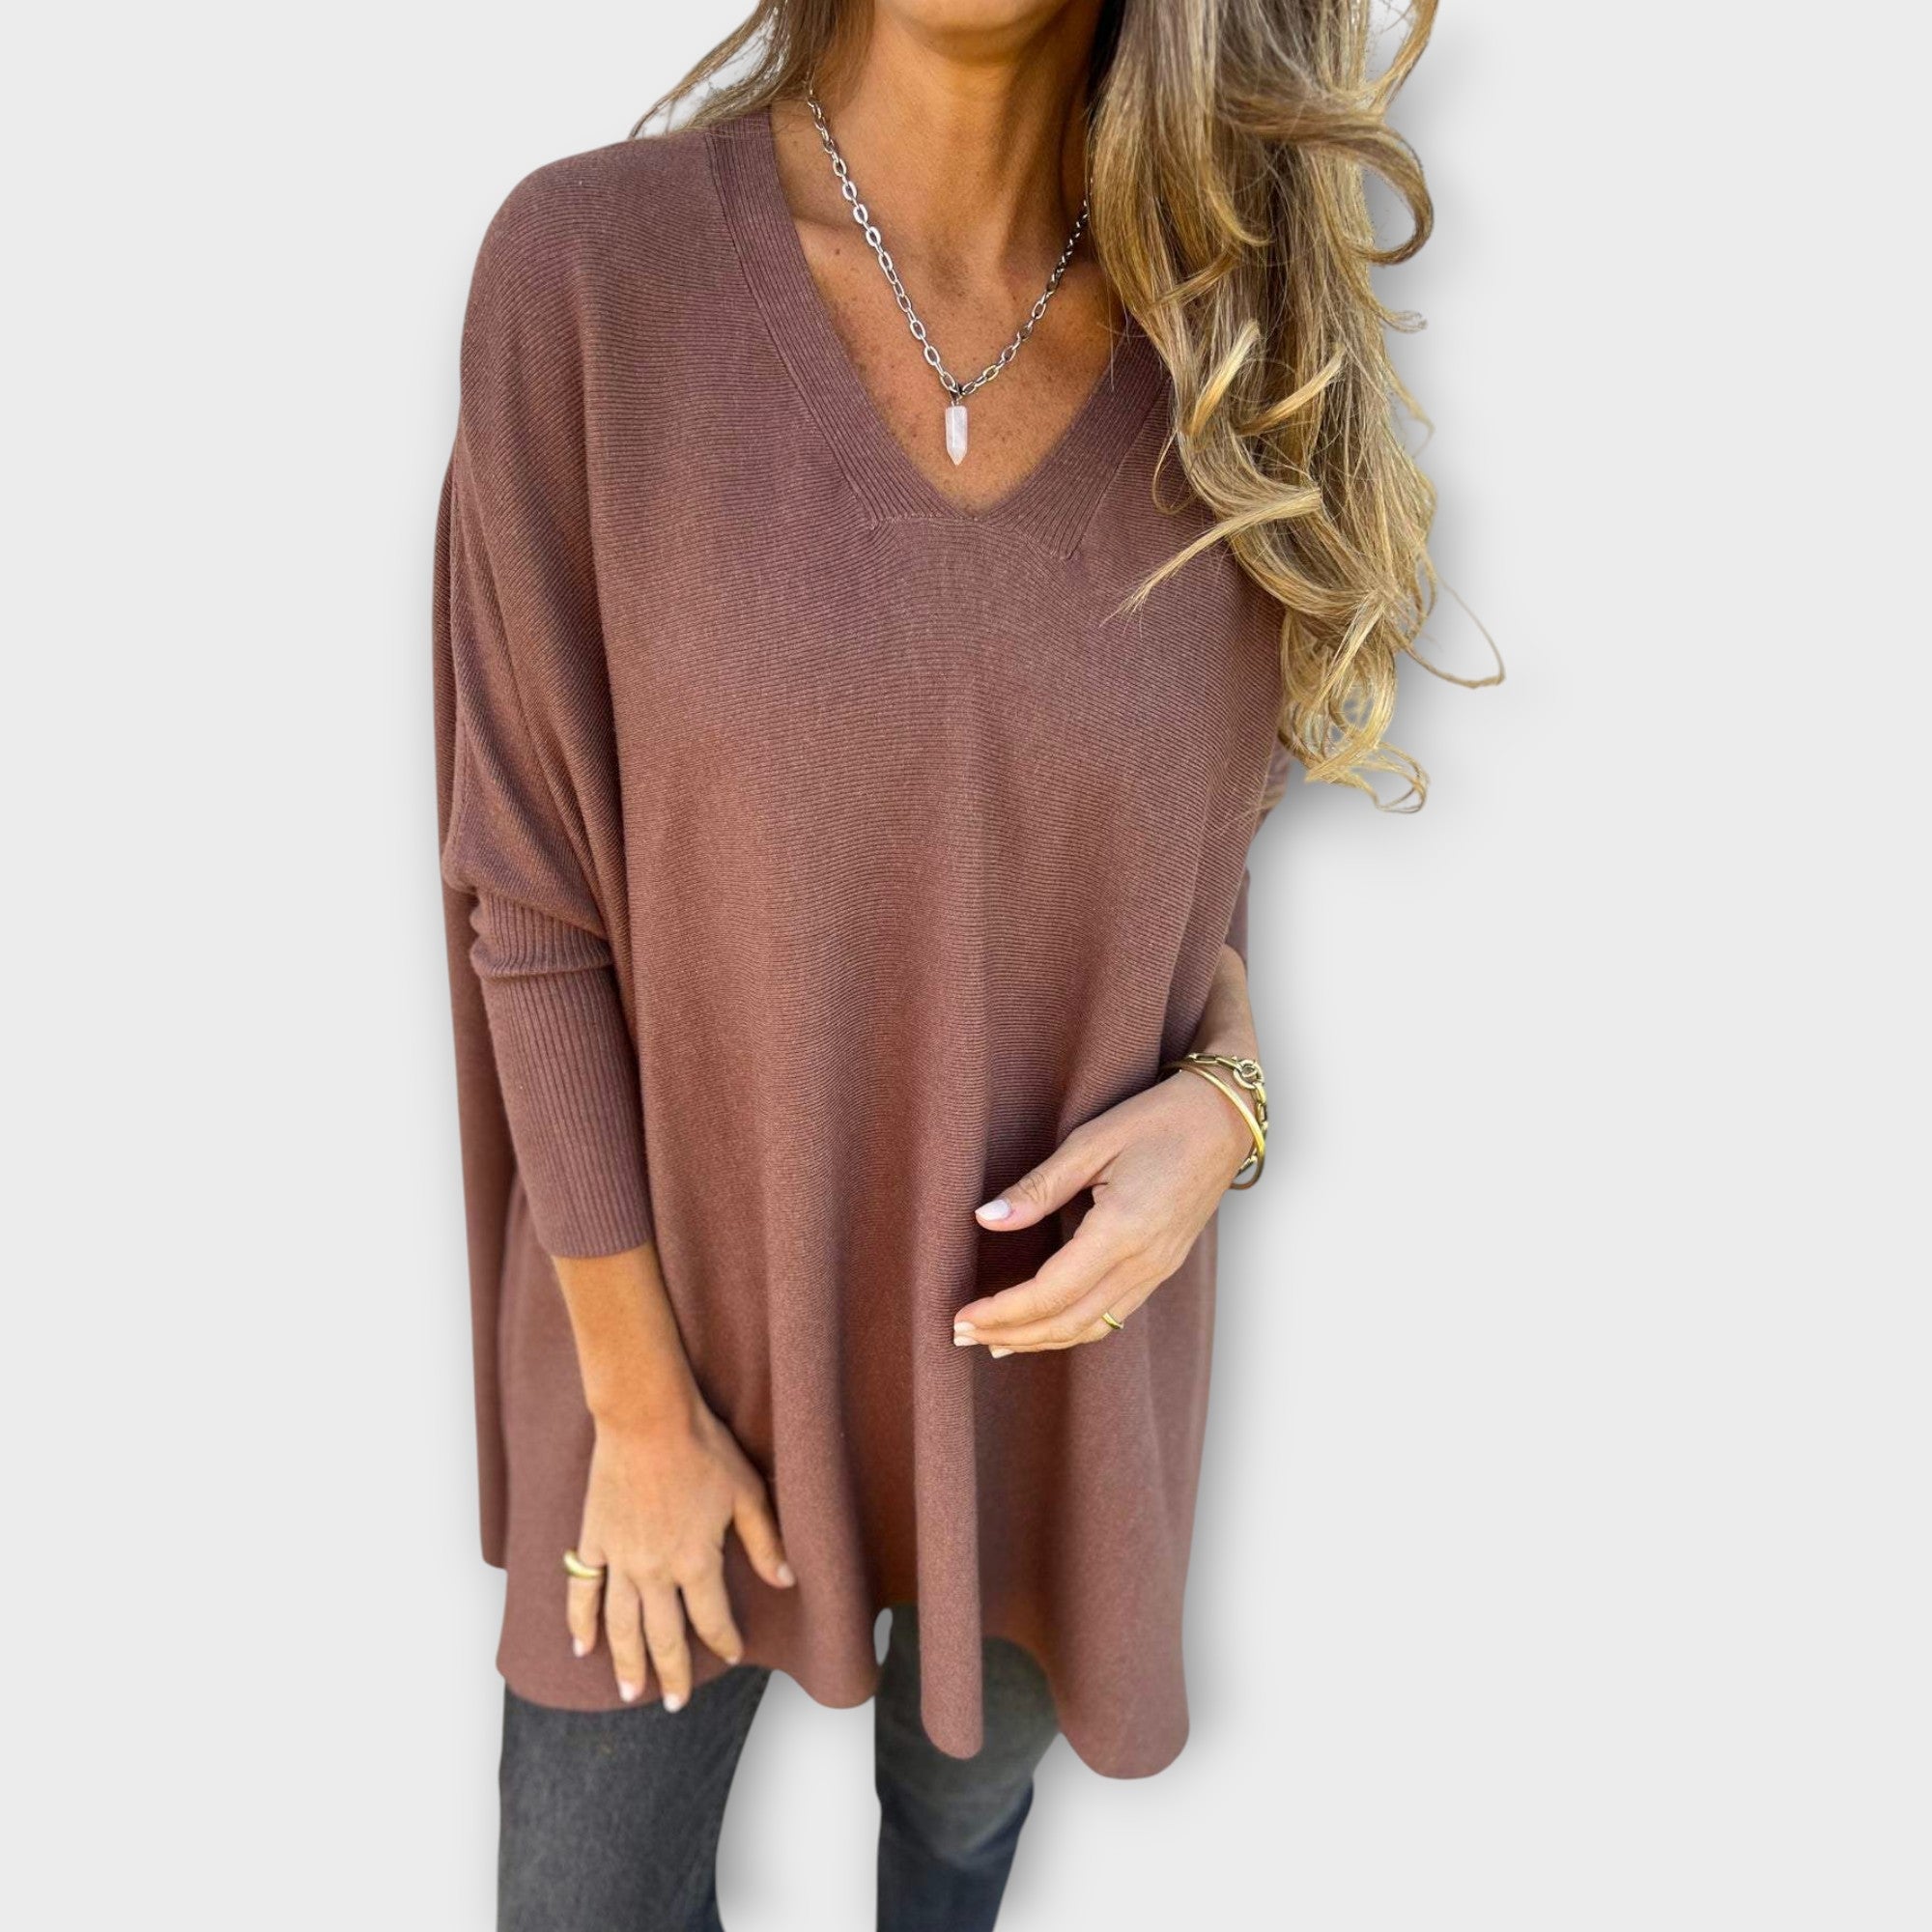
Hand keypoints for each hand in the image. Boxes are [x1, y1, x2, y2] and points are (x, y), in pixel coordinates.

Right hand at [568, 1399, 794, 1708]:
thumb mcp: (746, 1493)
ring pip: (621, 1625)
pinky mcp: (593, 1540)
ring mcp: (619, 1559)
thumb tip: (785, 1581)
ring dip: (627, 1661)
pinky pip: (582, 1590)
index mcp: (696, 1561)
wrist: (646, 1417)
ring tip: (630, 1691)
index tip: (732, 1654)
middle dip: (672, 1673)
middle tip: (674, 1703)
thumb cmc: (702, 1449)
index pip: (712, 1618)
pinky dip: (579, 1622)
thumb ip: (764, 1542)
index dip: (724, 1640)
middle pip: (664, 1636)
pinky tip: (581, 1648)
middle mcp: (655, 1571)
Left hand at [952, 1065, 1256, 1354]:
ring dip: (1041, 1341)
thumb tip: (986, 1219)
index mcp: (1122, 1230)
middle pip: (1069, 1323)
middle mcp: (1144, 1262)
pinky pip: (1114, 1316)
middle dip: (1012, 1335)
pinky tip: (1046, 1327)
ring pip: (1093, 1328)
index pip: (1052, 1292)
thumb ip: (1038, 1187)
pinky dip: (1073, 1330)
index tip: (962, 1316)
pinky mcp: (1163, 1268)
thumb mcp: (1090, 1142)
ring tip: (994, 1342)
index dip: (1003, 1312)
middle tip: (962, 1335)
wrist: (1224, 1119)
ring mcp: (1158, 1270)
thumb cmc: (1158, 1120)